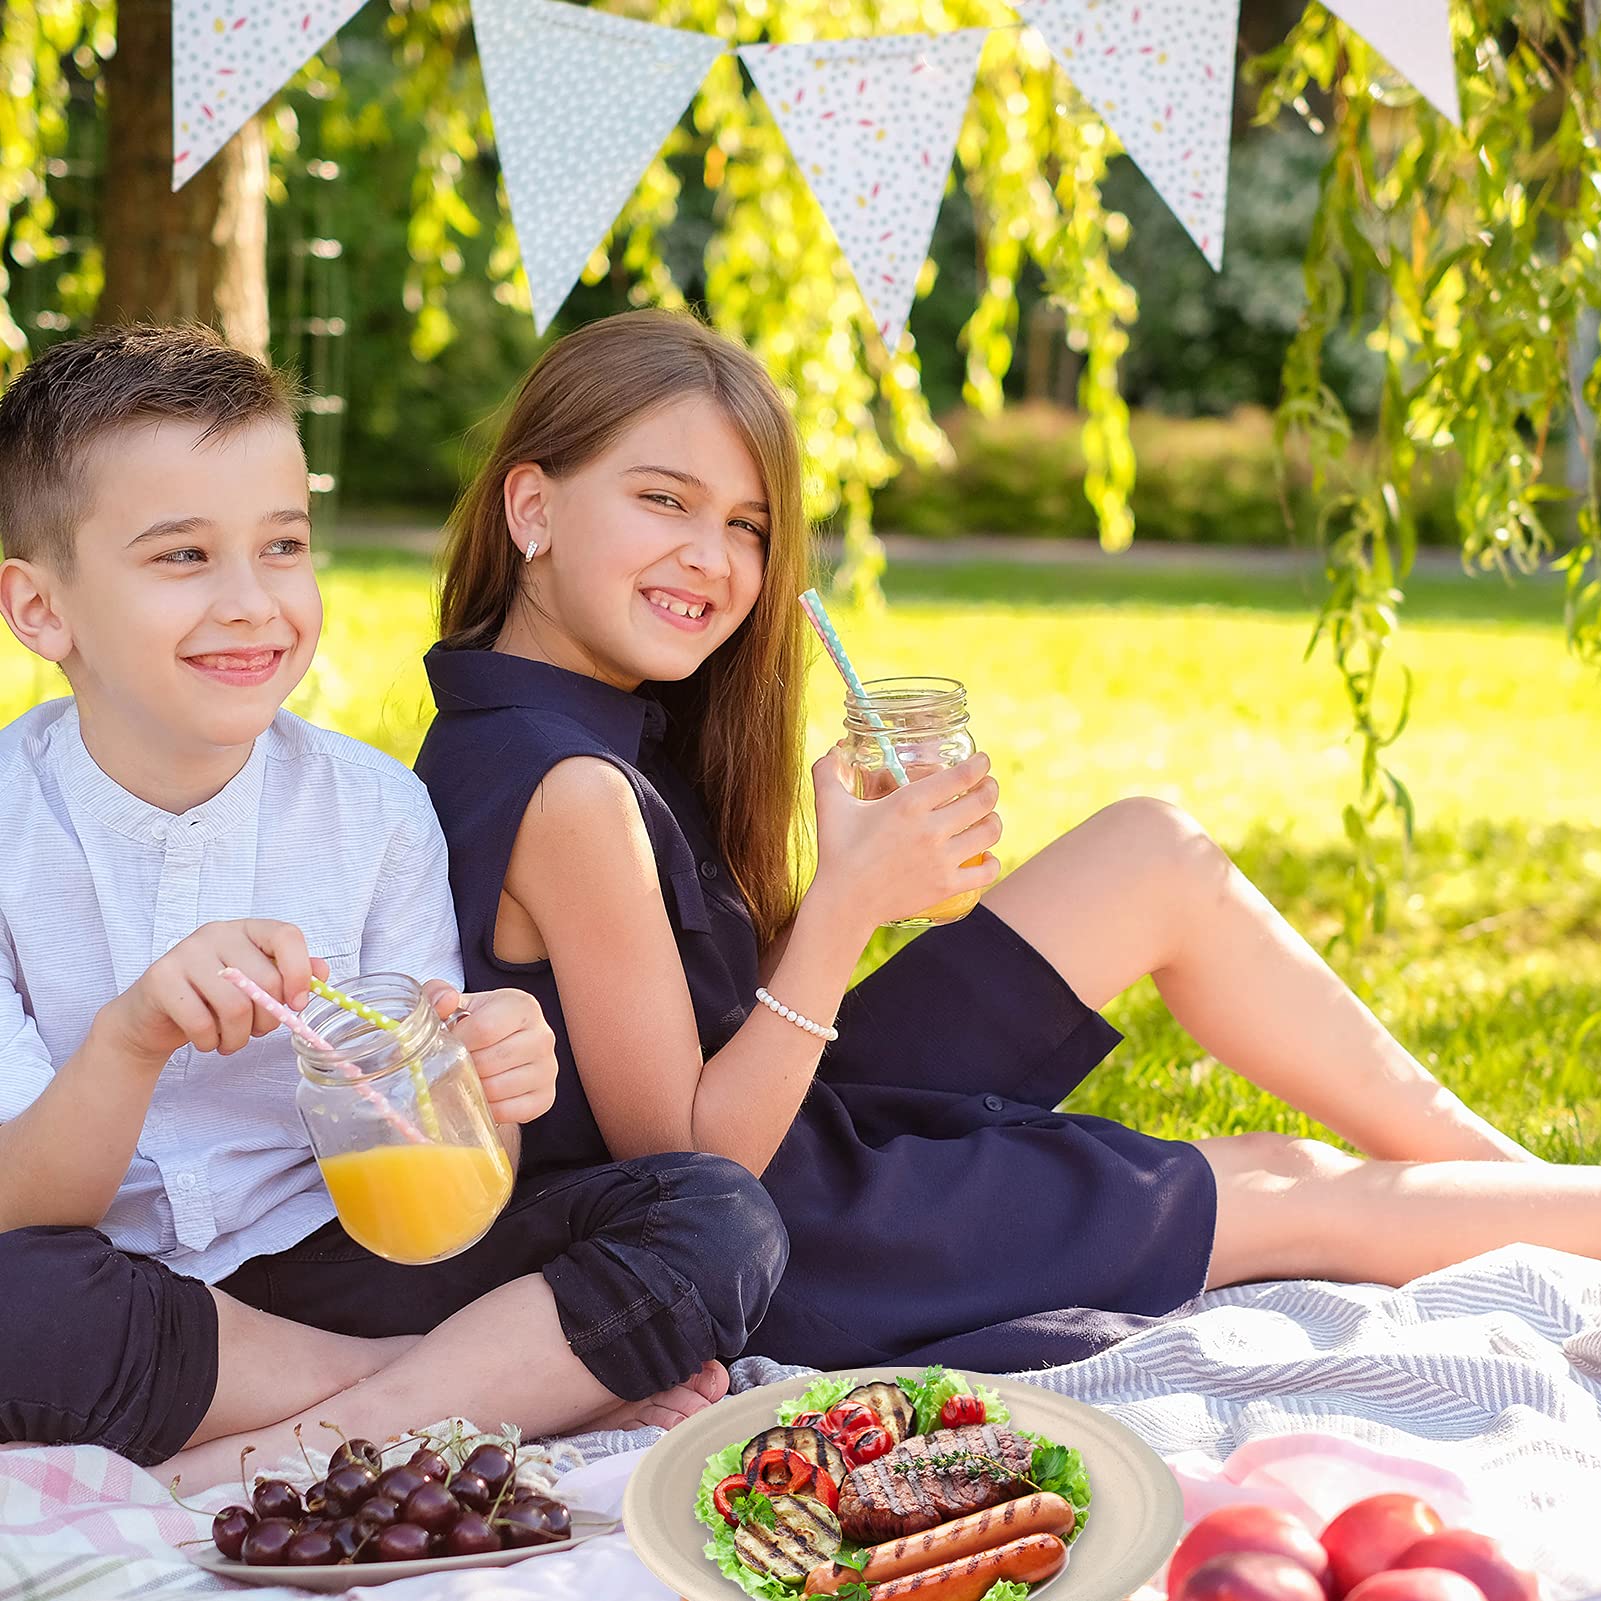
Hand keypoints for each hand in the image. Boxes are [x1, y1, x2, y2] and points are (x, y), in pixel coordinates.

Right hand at [101, 919, 330, 1067]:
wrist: (153, 1016)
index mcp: (247, 930)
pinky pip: (201, 1022)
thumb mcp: (254, 985)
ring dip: (238, 1037)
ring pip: (235, 1006)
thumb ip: (289, 976)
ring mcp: (185, 952)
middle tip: (257, 1032)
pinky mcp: (161, 978)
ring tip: (230, 1041)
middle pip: (264, 980)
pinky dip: (210, 1042)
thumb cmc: (212, 1000)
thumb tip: (321, 972)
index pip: (286, 935)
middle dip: (267, 1020)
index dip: (299, 972)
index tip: (297, 1004)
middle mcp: (217, 933)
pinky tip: (206, 1041)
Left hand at [423, 981, 557, 1125]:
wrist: (505, 1043)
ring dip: (474, 1088)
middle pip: (489, 1062)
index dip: (457, 1041)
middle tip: (454, 1064)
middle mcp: (543, 1036)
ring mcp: (548, 1069)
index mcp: (523, 1007)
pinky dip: (488, 1108)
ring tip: (468, 1077)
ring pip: (497, 1089)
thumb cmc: (479, 1022)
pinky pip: (509, 1111)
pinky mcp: (546, 1097)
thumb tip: (444, 1002)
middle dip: (463, 1066)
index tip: (448, 1044)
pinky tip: (482, 1094)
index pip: (484, 1029)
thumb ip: (439, 994)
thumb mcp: (459, 1002)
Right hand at [809, 746, 1002, 931]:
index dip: (980, 764)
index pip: (962, 775)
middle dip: (991, 788)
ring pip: (990, 832)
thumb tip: (830, 750)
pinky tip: (986, 857)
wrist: (844, 902)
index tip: (982, 761)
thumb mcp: (830, 806)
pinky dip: (992, 862)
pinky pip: (987, 872)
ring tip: (988, 818)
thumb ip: (827, 772)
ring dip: (994, 821)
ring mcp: (942, 859)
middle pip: (983, 801)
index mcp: (909, 803)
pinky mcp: (947, 886)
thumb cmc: (837, 851)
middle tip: (988, 786)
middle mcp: (931, 829)